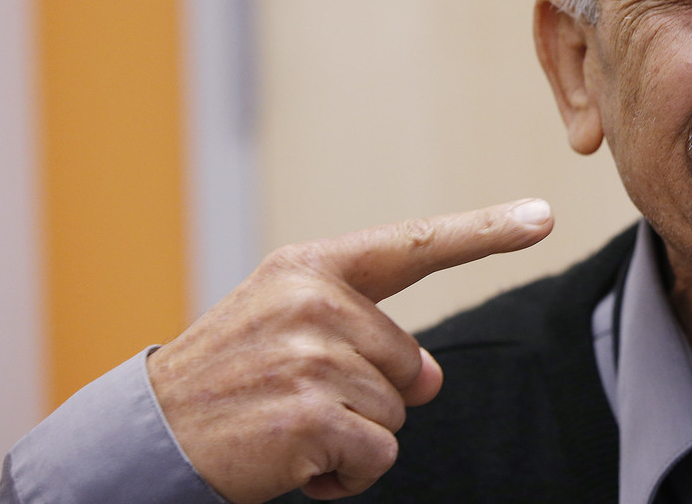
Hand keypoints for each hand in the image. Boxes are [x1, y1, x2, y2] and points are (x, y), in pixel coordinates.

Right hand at [147, 198, 553, 502]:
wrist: (150, 431)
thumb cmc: (232, 374)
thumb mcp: (290, 326)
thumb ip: (368, 334)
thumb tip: (431, 380)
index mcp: (312, 267)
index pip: (414, 245)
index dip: (485, 231)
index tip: (541, 215)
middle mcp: (314, 301)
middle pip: (412, 363)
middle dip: (371, 396)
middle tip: (299, 398)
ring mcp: (311, 358)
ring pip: (397, 414)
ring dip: (353, 437)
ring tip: (288, 425)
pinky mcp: (309, 417)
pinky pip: (377, 456)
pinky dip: (346, 476)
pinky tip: (294, 461)